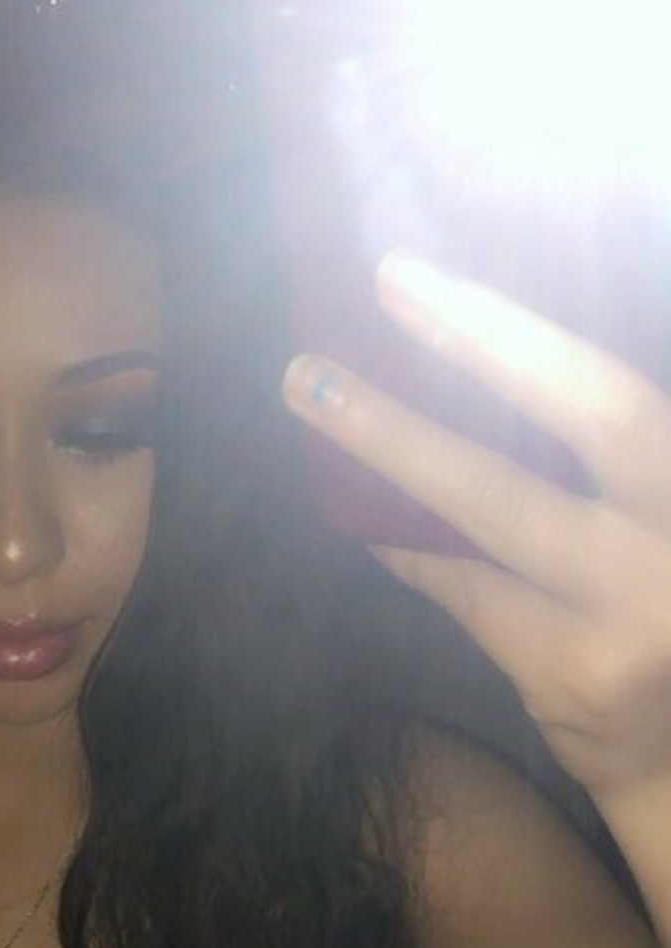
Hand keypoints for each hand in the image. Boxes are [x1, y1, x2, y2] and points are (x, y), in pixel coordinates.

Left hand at [282, 251, 670, 809]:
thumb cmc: (654, 605)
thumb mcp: (647, 515)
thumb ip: (599, 459)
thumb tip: (465, 363)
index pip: (615, 388)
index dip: (516, 329)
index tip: (418, 276)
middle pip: (596, 412)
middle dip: (486, 339)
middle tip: (387, 284)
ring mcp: (639, 605)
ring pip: (499, 509)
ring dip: (397, 444)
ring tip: (311, 390)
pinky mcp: (578, 671)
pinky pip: (468, 590)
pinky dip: (414, 548)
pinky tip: (366, 519)